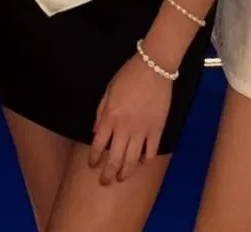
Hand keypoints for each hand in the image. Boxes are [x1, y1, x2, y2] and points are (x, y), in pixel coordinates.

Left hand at [89, 54, 173, 185]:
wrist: (154, 68)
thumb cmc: (128, 75)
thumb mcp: (108, 90)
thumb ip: (101, 112)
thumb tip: (95, 132)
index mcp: (110, 117)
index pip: (98, 144)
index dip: (94, 158)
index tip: (92, 165)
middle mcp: (125, 128)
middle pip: (115, 158)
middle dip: (108, 173)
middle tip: (105, 182)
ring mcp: (142, 131)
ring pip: (132, 160)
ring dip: (125, 172)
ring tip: (121, 178)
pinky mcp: (157, 130)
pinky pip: (151, 152)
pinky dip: (145, 160)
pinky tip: (141, 162)